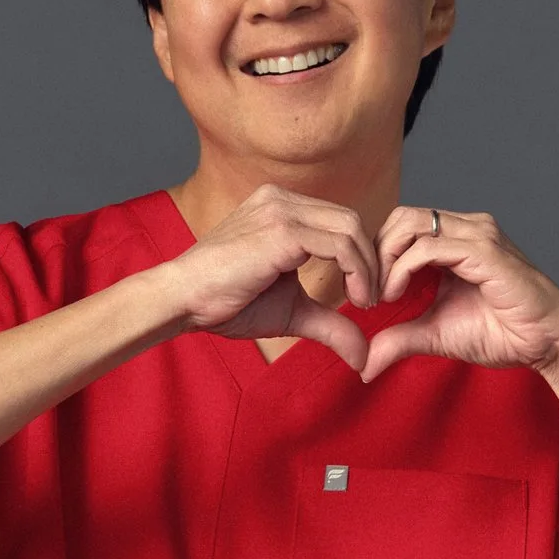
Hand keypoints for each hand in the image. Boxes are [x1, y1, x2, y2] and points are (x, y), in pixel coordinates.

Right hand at [158, 185, 378, 371]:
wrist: (184, 300)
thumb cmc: (227, 302)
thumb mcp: (291, 313)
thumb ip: (330, 325)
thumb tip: (363, 357)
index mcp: (283, 208)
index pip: (340, 222)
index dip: (361, 257)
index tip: (365, 295)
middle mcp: (283, 200)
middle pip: (352, 221)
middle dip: (371, 262)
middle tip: (373, 301)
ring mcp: (282, 210)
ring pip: (351, 228)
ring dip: (368, 268)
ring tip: (365, 303)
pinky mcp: (282, 230)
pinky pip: (339, 245)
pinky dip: (357, 272)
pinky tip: (355, 300)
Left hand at [360, 207, 558, 380]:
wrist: (544, 342)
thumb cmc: (501, 333)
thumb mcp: (434, 335)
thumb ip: (399, 339)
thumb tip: (364, 364)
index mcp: (454, 240)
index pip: (401, 227)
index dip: (377, 256)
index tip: (369, 296)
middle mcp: (464, 228)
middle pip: (401, 216)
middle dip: (376, 253)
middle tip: (370, 294)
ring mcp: (475, 235)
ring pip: (411, 224)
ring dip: (386, 259)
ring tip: (384, 296)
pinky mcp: (483, 251)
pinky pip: (428, 248)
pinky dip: (403, 270)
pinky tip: (398, 295)